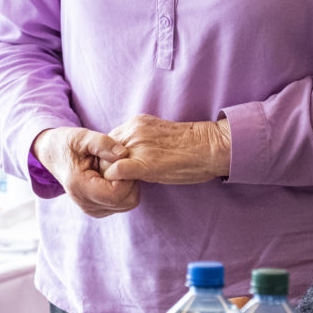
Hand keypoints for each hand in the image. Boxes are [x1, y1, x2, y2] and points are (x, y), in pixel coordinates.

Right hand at [32, 127, 140, 218]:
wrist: (53, 154)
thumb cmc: (68, 144)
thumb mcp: (83, 137)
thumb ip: (104, 144)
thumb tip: (124, 154)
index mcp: (80, 186)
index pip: (117, 192)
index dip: (126, 175)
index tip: (120, 159)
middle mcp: (85, 203)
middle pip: (126, 200)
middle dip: (130, 180)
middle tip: (119, 162)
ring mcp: (91, 209)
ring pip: (127, 203)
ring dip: (128, 185)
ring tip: (114, 168)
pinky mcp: (97, 210)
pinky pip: (122, 204)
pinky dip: (124, 190)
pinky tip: (112, 176)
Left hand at [101, 114, 231, 183]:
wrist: (210, 146)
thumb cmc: (190, 145)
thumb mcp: (158, 134)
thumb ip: (140, 141)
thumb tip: (127, 155)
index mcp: (136, 123)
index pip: (107, 142)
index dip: (107, 159)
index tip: (114, 172)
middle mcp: (133, 131)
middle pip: (103, 153)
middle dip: (105, 169)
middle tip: (114, 184)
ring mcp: (138, 146)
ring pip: (106, 164)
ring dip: (110, 178)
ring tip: (121, 188)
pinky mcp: (145, 163)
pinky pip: (117, 172)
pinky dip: (116, 182)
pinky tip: (127, 189)